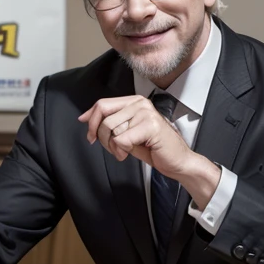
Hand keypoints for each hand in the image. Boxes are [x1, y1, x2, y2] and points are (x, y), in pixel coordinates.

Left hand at [78, 95, 193, 178]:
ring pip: (111, 129)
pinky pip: (121, 139)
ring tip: (123, 151)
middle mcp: (140, 103)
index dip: (91, 118)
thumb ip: (111, 122)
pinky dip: (120, 151)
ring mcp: (146, 113)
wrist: (177, 161)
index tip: (88, 132)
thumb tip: (85, 118)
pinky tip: (128, 154)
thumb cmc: (154, 147)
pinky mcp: (150, 126)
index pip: (103, 104)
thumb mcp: (127, 132)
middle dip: (100, 136)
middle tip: (110, 147)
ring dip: (112, 146)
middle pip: (104, 117)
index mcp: (135, 101)